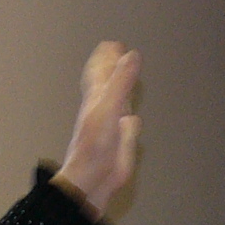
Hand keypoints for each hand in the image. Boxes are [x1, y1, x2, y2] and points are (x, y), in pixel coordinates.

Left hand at [54, 41, 140, 217]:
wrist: (91, 181)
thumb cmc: (94, 147)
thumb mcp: (109, 108)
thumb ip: (121, 81)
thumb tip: (132, 55)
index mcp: (96, 98)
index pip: (100, 71)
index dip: (106, 57)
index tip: (112, 43)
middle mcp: (104, 108)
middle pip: (108, 82)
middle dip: (113, 67)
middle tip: (118, 51)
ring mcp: (112, 125)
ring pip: (118, 101)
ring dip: (122, 89)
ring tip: (125, 78)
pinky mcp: (122, 141)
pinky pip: (129, 122)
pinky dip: (130, 114)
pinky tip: (130, 116)